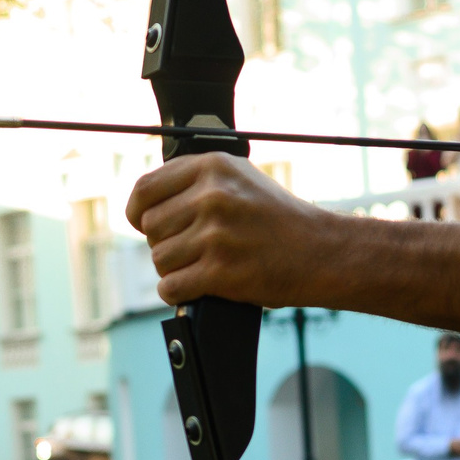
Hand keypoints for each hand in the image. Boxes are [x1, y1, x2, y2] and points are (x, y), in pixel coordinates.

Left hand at [126, 152, 333, 306]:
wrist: (322, 251)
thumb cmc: (281, 218)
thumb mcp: (240, 178)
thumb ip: (195, 181)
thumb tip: (147, 200)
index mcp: (213, 168)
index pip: (145, 189)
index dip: (137, 211)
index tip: (142, 223)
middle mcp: (212, 197)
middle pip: (151, 228)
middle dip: (165, 242)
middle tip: (193, 248)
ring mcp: (216, 235)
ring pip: (160, 259)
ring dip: (176, 269)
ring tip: (204, 264)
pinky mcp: (220, 271)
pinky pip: (171, 287)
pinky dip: (179, 292)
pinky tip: (198, 286)